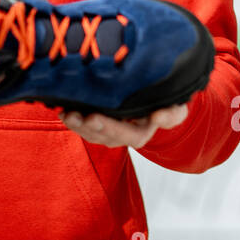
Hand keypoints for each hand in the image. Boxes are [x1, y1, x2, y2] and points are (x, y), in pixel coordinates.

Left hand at [59, 0, 189, 147]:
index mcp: (168, 99)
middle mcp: (148, 118)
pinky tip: (64, 112)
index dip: (169, 115)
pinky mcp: (108, 125)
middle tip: (94, 117)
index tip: (159, 113)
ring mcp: (127, 125)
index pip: (174, 113)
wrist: (144, 77)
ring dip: (91, 130)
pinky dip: (80, 125)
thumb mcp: (153, 36)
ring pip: (112, 137)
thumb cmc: (151, 56)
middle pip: (137, 134)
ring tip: (70, 115)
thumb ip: (152, 15)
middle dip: (114, 128)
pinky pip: (95, 132)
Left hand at [60, 105, 188, 147]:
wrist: (159, 102)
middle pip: (102, 135)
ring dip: (76, 124)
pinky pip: (83, 126)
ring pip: (89, 133)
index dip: (110, 127)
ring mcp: (108, 132)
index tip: (94, 117)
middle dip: (87, 126)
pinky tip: (62, 110)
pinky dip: (73, 119)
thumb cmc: (167, 105)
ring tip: (65, 113)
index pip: (126, 135)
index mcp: (140, 134)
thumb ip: (171, 115)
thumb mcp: (176, 109)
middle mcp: (122, 137)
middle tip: (74, 115)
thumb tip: (158, 116)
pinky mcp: (98, 124)